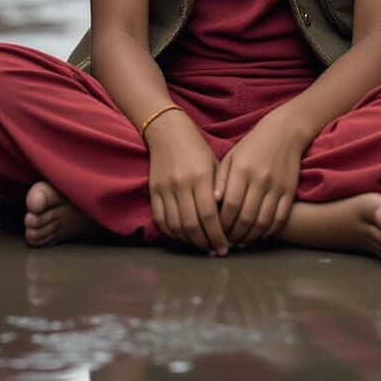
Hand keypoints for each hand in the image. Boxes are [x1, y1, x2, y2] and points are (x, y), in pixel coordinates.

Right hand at [146, 109, 228, 254]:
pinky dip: (172, 233)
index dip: (217, 235)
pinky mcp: (153, 190)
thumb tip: (227, 221)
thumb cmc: (196, 147)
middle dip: (205, 243)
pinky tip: (183, 236)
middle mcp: (181, 184)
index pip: (209, 215)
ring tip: (200, 245)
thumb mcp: (214, 164)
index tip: (225, 247)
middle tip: (214, 250)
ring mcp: (165, 188)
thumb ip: (220, 190)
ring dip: (189, 241)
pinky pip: (161, 219)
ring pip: (175, 226)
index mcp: (200, 176)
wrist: (167, 130)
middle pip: (192, 225)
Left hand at [214, 110, 305, 244]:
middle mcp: (260, 179)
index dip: (222, 223)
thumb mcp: (232, 157)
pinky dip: (269, 231)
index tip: (217, 230)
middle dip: (234, 234)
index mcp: (242, 170)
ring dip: (250, 236)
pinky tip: (259, 234)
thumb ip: (221, 179)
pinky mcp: (290, 191)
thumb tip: (212, 202)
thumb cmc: (253, 145)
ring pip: (263, 222)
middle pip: (246, 217)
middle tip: (227, 240)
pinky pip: (279, 218)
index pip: (230, 205)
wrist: (284, 132)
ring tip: (241, 240)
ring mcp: (277, 186)